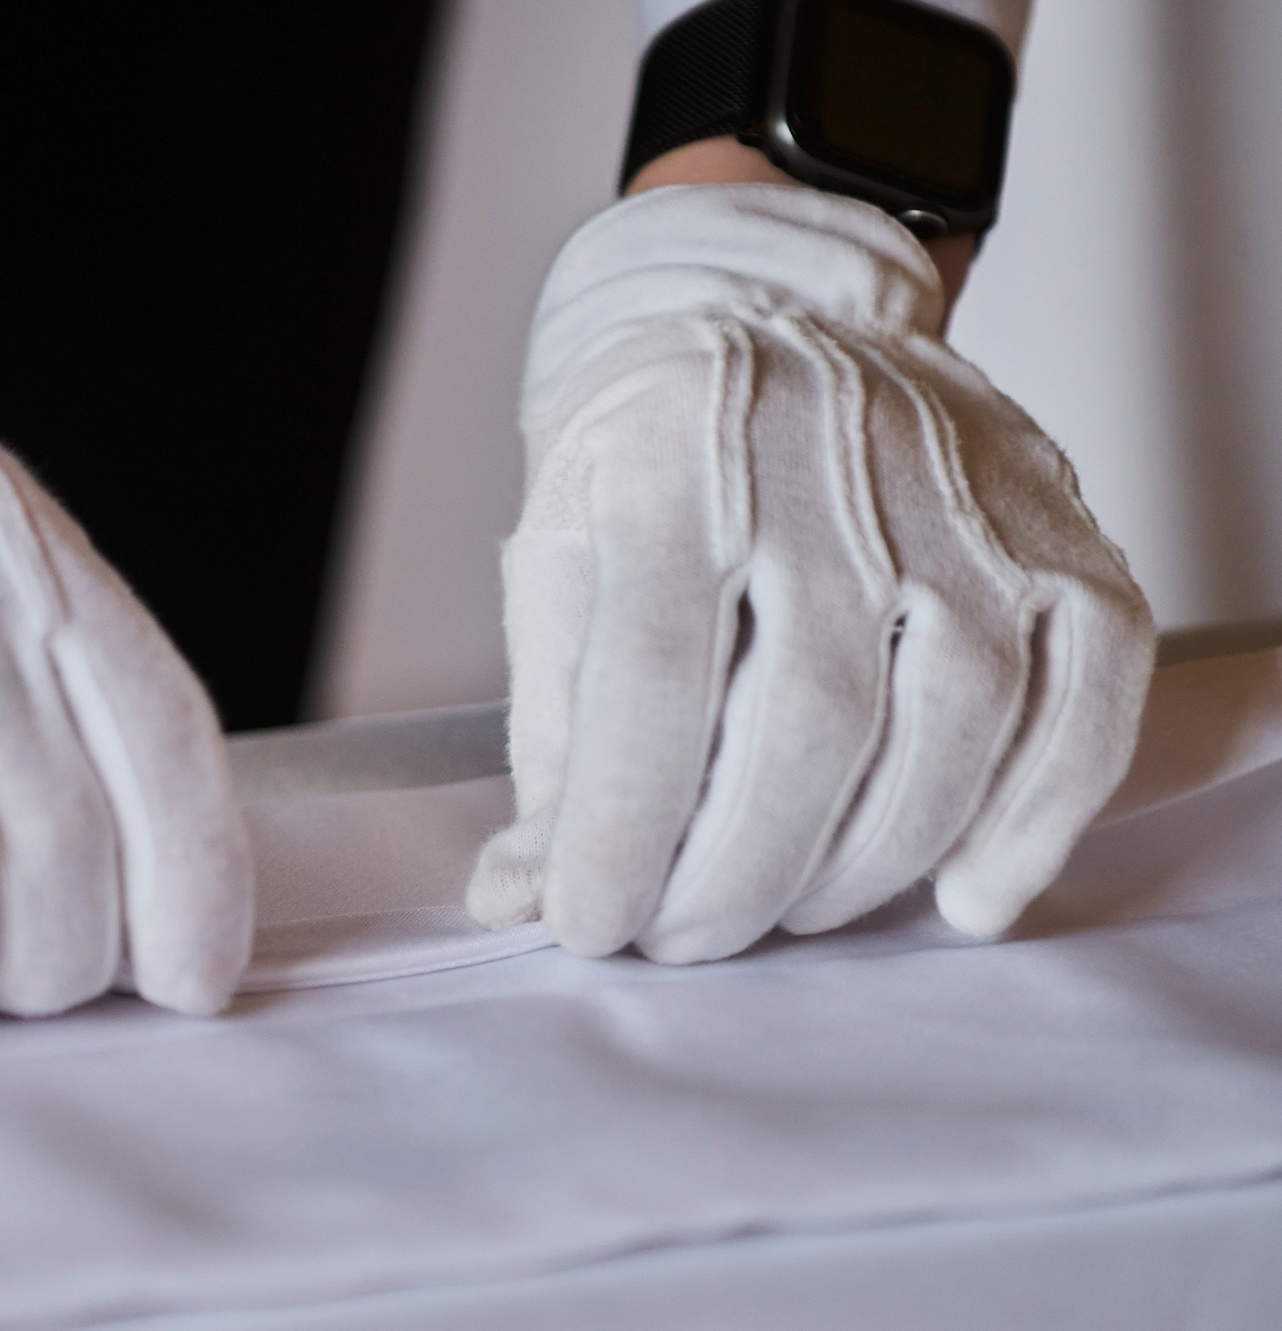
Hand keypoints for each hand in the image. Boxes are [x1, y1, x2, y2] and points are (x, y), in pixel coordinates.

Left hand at [468, 184, 1152, 961]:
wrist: (766, 308)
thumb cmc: (650, 455)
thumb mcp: (560, 562)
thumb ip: (553, 736)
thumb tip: (519, 900)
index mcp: (673, 465)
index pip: (653, 679)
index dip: (625, 828)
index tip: (593, 922)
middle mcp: (829, 469)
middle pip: (810, 720)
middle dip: (738, 873)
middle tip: (685, 939)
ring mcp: (964, 498)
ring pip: (952, 720)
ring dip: (866, 863)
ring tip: (787, 911)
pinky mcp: (1059, 529)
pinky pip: (1089, 691)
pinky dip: (1037, 816)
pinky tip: (966, 895)